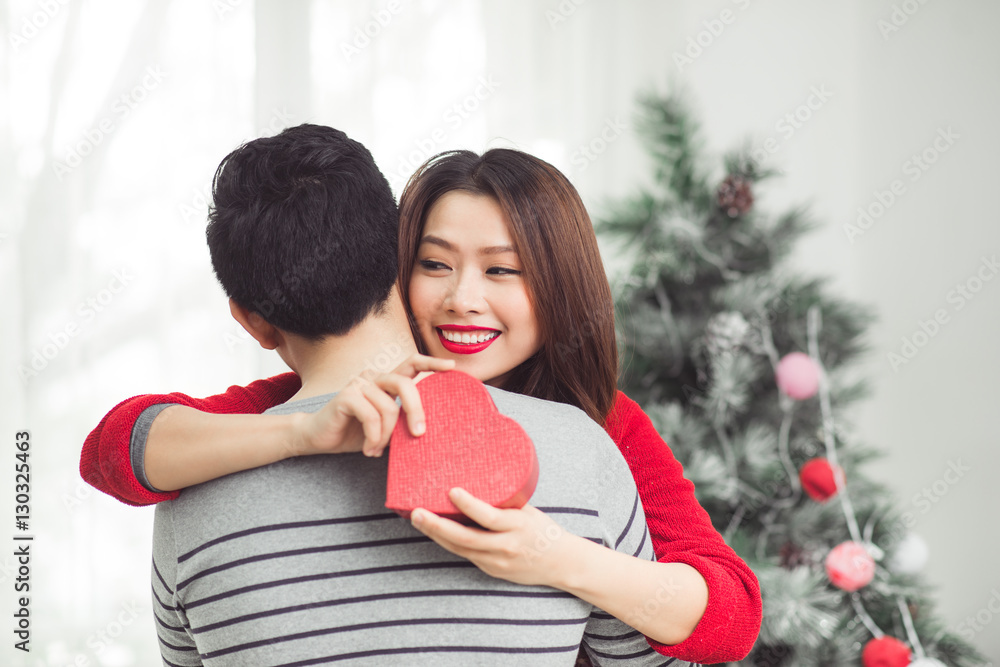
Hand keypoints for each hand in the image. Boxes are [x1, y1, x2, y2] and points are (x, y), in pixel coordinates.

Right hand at [294, 354, 453, 456]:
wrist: (316, 437)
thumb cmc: (353, 432)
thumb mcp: (384, 427)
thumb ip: (402, 421)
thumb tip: (430, 430)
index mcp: (385, 381)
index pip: (412, 363)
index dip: (432, 362)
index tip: (452, 366)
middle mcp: (373, 377)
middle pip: (405, 384)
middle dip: (416, 410)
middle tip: (419, 434)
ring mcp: (359, 384)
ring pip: (388, 408)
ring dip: (385, 436)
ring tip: (376, 450)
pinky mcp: (346, 396)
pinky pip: (371, 417)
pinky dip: (373, 437)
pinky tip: (368, 449)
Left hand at [410, 487, 580, 586]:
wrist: (561, 563)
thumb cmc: (543, 530)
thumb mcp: (529, 511)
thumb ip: (505, 501)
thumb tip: (478, 473)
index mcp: (518, 526)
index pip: (490, 517)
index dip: (469, 505)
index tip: (452, 491)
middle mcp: (506, 546)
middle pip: (465, 538)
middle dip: (437, 525)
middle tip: (416, 512)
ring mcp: (497, 562)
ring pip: (460, 549)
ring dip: (436, 534)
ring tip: (418, 519)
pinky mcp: (491, 570)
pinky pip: (465, 554)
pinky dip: (448, 542)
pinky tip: (434, 531)